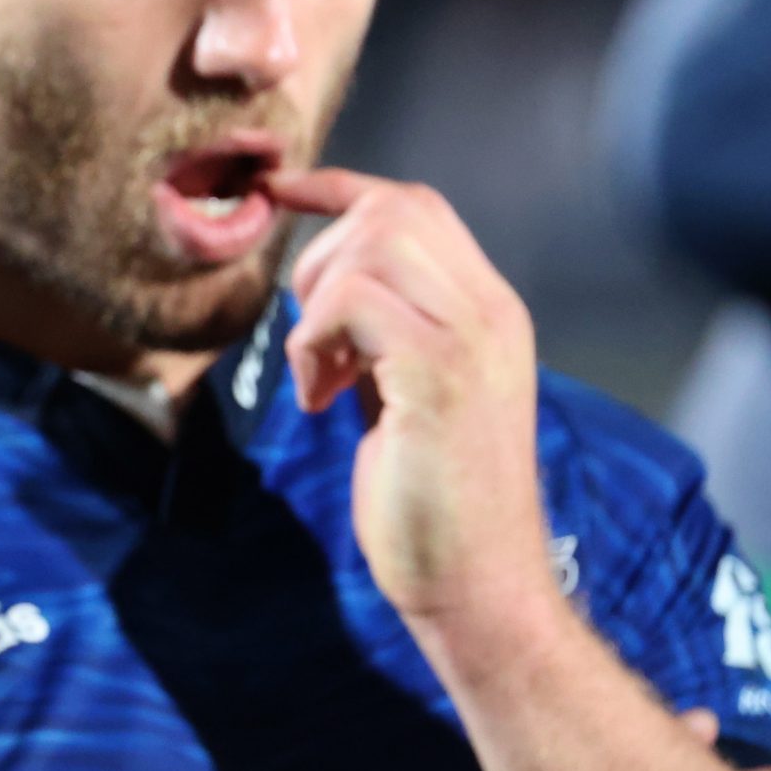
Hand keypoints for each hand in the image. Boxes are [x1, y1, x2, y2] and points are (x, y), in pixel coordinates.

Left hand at [269, 168, 551, 632]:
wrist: (477, 582)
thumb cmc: (433, 498)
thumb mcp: (410, 392)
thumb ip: (386, 332)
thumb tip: (328, 288)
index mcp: (488, 310)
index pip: (416, 206)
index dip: (340, 188)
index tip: (280, 191)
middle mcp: (490, 311)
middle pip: (391, 210)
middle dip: (322, 257)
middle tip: (314, 339)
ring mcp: (471, 339)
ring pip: (371, 246)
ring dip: (317, 304)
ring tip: (324, 376)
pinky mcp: (438, 375)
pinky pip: (352, 304)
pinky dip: (314, 344)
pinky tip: (322, 401)